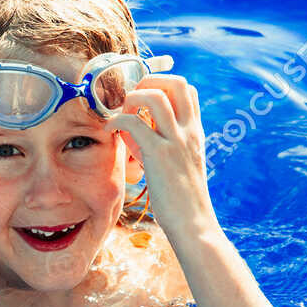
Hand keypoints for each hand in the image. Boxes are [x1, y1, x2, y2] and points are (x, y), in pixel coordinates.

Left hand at [104, 74, 219, 240]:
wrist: (194, 225)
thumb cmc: (184, 202)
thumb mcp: (184, 166)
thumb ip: (171, 147)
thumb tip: (146, 139)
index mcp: (195, 133)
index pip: (186, 90)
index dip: (162, 85)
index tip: (143, 101)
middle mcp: (189, 131)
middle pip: (175, 82)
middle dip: (148, 81)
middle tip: (131, 100)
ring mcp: (176, 141)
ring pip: (154, 95)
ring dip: (132, 97)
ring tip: (122, 115)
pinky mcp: (159, 155)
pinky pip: (133, 122)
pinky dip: (117, 121)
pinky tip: (111, 132)